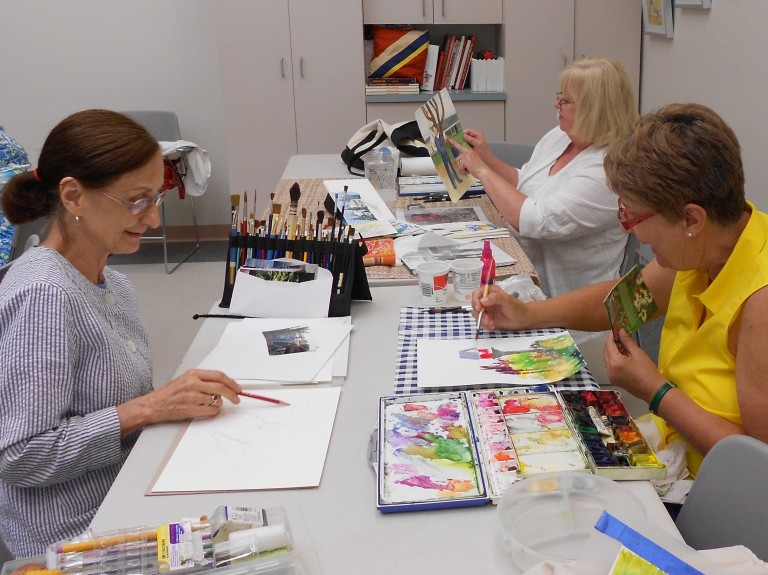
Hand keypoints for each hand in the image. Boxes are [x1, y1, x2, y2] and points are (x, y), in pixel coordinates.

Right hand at [117, 369, 242, 435]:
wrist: (153, 405)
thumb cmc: (169, 393)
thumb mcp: (186, 379)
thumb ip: (203, 380)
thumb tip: (223, 384)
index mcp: (192, 374)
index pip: (219, 376)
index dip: (231, 382)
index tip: (237, 388)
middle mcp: (192, 384)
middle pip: (221, 388)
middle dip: (232, 394)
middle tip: (236, 398)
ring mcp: (191, 397)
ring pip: (216, 401)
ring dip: (218, 404)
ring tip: (209, 404)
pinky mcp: (190, 409)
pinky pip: (210, 411)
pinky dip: (212, 411)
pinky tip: (205, 409)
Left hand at [447, 137, 488, 177]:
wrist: (483, 171)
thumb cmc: (479, 167)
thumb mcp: (472, 160)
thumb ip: (466, 159)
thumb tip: (458, 161)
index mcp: (469, 151)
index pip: (459, 145)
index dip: (453, 142)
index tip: (447, 138)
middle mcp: (466, 152)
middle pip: (457, 159)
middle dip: (460, 166)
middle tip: (463, 164)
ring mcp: (465, 156)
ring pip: (458, 165)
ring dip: (463, 169)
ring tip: (470, 169)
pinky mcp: (464, 161)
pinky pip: (460, 169)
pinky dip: (464, 171)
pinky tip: (469, 171)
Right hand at [461, 128, 490, 159]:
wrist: (486, 159)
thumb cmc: (483, 152)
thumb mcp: (477, 144)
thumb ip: (471, 139)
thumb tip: (463, 135)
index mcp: (478, 134)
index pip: (469, 131)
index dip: (464, 133)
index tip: (459, 137)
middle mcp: (475, 137)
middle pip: (466, 135)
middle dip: (462, 137)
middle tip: (458, 141)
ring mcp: (473, 142)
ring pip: (465, 139)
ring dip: (462, 142)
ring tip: (459, 144)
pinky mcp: (471, 146)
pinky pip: (465, 144)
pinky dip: (463, 145)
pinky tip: (461, 147)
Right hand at [470, 284, 527, 330]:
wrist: (522, 319)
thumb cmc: (516, 307)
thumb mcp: (506, 300)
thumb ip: (495, 298)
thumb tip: (482, 300)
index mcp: (490, 292)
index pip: (477, 293)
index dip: (475, 300)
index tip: (479, 308)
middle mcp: (486, 300)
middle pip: (474, 304)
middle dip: (478, 313)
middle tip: (486, 319)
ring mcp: (486, 310)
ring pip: (476, 314)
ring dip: (482, 320)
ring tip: (491, 324)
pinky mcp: (487, 318)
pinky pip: (480, 321)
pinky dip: (484, 325)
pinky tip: (492, 326)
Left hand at [603, 329, 663, 402]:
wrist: (653, 390)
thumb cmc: (647, 370)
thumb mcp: (638, 353)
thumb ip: (627, 341)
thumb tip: (620, 331)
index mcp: (614, 362)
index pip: (608, 345)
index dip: (611, 336)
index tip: (615, 329)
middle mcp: (609, 369)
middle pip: (605, 352)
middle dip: (611, 343)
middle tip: (619, 336)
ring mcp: (610, 375)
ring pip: (607, 359)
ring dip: (612, 351)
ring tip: (622, 345)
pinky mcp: (613, 380)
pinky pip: (610, 366)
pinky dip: (613, 359)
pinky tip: (622, 356)